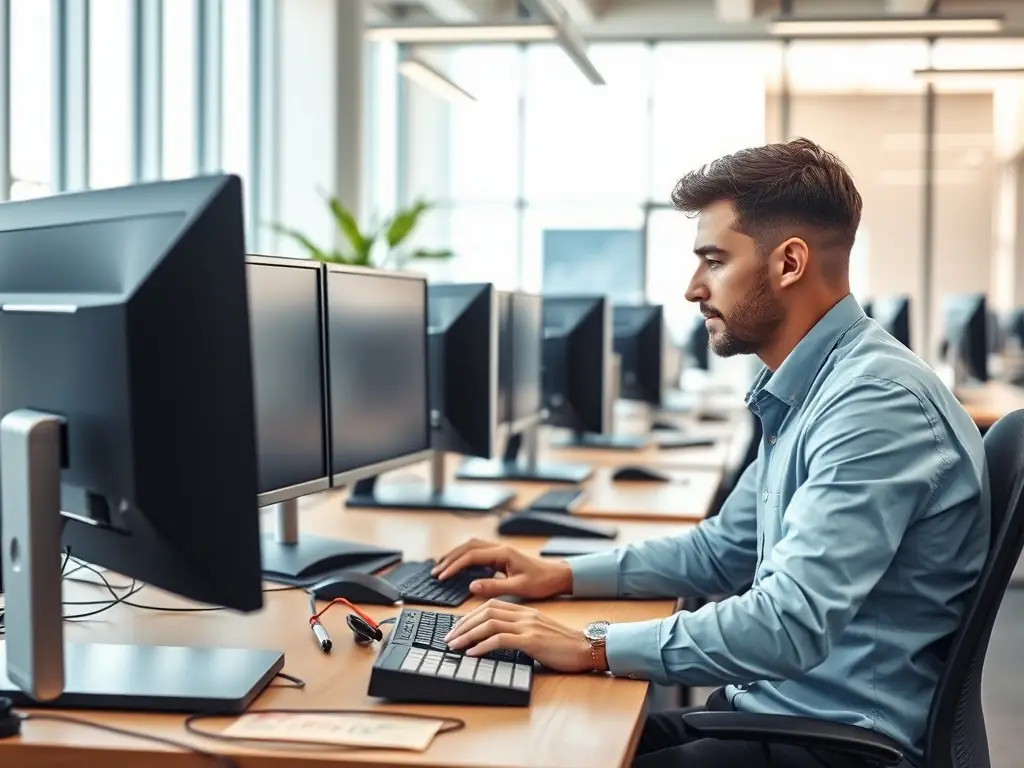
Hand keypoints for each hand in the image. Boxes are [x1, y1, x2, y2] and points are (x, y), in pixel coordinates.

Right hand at [431, 538, 572, 599]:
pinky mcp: (501, 555)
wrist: (558, 576)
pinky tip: (459, 565)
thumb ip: (494, 586)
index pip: (471, 556)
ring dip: (455, 555)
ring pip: (471, 546)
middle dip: (450, 558)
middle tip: (436, 572)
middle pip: (468, 547)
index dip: (454, 566)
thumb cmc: (542, 582)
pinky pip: (478, 551)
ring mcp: (500, 550)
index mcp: (503, 553)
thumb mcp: (519, 588)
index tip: (442, 576)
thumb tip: (471, 586)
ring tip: (441, 567)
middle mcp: (499, 548)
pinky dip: (464, 556)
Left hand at [443, 599, 595, 672]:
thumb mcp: (537, 633)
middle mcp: (524, 614)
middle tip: (448, 638)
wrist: (586, 648)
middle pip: (485, 611)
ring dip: (468, 634)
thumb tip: (494, 641)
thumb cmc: (562, 645)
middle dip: (463, 624)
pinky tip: (472, 653)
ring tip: (454, 646)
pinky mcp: (532, 640)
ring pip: (489, 623)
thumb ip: (518, 632)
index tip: (457, 629)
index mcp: (524, 611)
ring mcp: (528, 626)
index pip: (490, 606)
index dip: (470, 616)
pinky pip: (501, 639)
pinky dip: (483, 645)